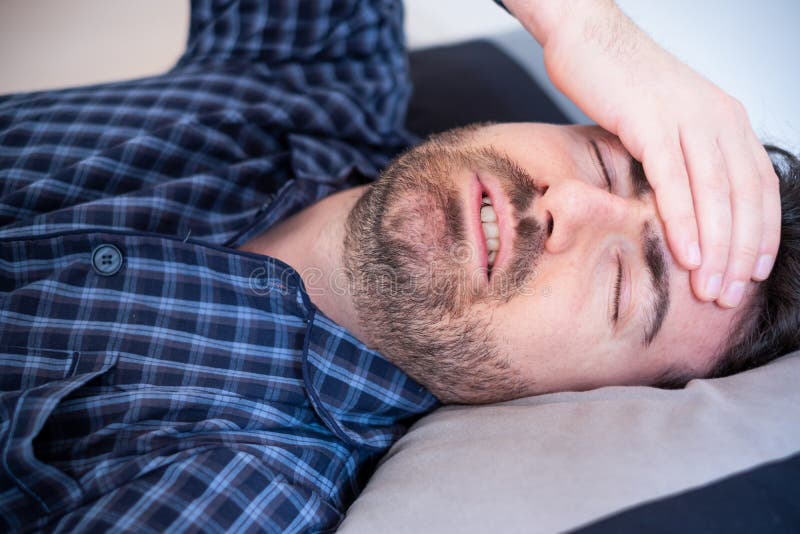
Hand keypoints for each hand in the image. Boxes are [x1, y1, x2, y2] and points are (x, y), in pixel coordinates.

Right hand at [505, 0, 780, 306]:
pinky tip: (685, 254)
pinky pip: (673, 180)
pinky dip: (684, 221)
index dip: (761, 235)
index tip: (751, 274)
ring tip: (710, 289)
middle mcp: (718, 117)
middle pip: (742, 197)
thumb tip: (683, 205)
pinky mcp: (650, 120)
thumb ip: (684, 157)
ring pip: (714, 194)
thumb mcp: (665, 121)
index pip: (759, 187)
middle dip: (739, 253)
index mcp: (727, 119)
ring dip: (716, 248)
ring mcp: (686, 117)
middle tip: (728, 295)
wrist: (586, 38)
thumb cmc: (618, 84)